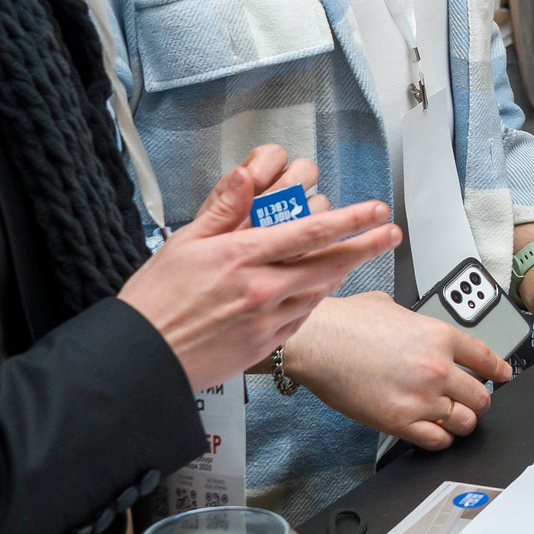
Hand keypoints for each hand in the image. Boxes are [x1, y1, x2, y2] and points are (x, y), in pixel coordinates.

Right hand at [120, 145, 395, 389]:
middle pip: (329, 263)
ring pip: (320, 290)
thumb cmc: (156, 301)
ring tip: (361, 254)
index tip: (377, 210)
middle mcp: (262, 289)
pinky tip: (322, 286)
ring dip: (344, 270)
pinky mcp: (264, 345)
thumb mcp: (183, 242)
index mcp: (242, 257)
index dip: (352, 220)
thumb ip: (223, 208)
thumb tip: (246, 175)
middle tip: (391, 232)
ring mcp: (266, 320)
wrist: (141, 359)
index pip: (311, 232)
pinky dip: (317, 297)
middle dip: (367, 245)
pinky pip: (303, 316)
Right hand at [279, 291, 511, 449]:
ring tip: (455, 420)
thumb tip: (412, 326)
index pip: (486, 358)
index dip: (499, 370)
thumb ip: (413, 320)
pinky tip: (435, 434)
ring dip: (462, 422)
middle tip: (473, 402)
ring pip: (465, 422)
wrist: (318, 341)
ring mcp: (421, 398)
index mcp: (439, 336)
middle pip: (481, 395)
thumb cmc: (346, 322)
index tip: (502, 375)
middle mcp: (437, 368)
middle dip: (480, 400)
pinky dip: (440, 440)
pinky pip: (437, 441)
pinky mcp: (400, 421)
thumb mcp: (391, 306)